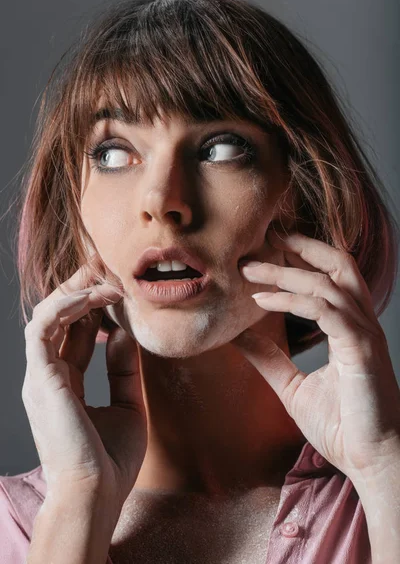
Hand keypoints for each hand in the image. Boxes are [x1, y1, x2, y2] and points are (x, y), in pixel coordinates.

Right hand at [22, 261, 147, 513]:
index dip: (94, 307)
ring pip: (48, 316)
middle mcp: (48, 376)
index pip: (74, 334)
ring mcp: (41, 376)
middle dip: (82, 290)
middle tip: (107, 266)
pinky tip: (96, 297)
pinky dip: (67, 307)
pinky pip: (44, 327)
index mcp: (65, 384)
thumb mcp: (127, 404)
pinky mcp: (40, 376)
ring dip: (76, 292)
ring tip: (105, 277)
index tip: (117, 287)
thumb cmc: (112, 459)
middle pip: (59, 319)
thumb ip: (123, 368)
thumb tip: (123, 332)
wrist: (98, 493)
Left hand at [231, 227, 399, 483]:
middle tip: (264, 236)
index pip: (331, 276)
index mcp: (350, 328)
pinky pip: (324, 310)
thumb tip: (237, 335)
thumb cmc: (342, 425)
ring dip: (285, 271)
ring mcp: (363, 334)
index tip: (267, 247)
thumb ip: (269, 358)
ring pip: (327, 282)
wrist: (371, 461)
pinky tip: (262, 301)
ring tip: (249, 269)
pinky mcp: (360, 349)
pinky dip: (292, 299)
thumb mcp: (293, 385)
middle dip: (302, 245)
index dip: (302, 256)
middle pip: (339, 263)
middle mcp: (360, 323)